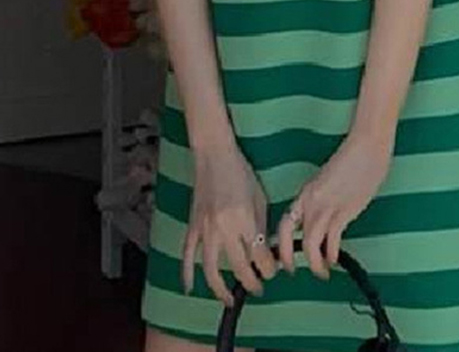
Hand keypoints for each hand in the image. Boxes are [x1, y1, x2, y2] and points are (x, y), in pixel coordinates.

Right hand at [183, 139, 276, 304]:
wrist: (214, 156)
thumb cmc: (241, 173)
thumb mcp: (259, 197)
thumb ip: (261, 225)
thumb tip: (265, 249)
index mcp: (245, 218)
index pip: (259, 255)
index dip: (267, 269)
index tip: (271, 273)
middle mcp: (224, 227)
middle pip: (238, 266)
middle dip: (251, 282)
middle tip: (258, 289)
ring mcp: (205, 229)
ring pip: (211, 269)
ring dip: (220, 289)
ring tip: (229, 300)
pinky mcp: (192, 226)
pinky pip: (187, 255)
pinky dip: (186, 274)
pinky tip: (189, 289)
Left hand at [277, 129, 392, 278]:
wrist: (367, 145)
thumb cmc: (354, 156)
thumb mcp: (330, 179)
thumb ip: (324, 196)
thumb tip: (327, 212)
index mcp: (306, 192)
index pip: (284, 222)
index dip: (280, 242)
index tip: (284, 254)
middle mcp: (310, 201)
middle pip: (289, 236)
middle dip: (288, 258)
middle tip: (293, 270)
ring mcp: (326, 207)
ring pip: (309, 244)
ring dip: (314, 263)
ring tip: (321, 272)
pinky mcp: (343, 211)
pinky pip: (331, 241)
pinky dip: (331, 255)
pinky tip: (334, 260)